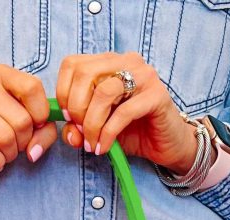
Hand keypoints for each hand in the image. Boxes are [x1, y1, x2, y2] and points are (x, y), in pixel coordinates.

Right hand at [0, 65, 58, 182]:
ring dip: (9, 154)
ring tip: (4, 153)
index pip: (31, 88)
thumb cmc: (1, 131)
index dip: (41, 114)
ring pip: (4, 137)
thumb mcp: (29, 126)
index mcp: (2, 74)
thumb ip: (44, 132)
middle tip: (15, 145)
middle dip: (24, 142)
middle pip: (21, 119)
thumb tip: (34, 151)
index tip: (36, 126)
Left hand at [55, 52, 200, 173]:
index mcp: (108, 63)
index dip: (63, 92)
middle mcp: (126, 62)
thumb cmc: (132, 132)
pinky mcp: (157, 95)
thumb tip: (69, 132)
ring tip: (92, 143)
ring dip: (92, 123)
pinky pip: (123, 112)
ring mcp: (144, 75)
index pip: (72, 64)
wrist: (166, 146)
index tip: (67, 118)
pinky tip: (104, 147)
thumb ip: (78, 128)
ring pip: (103, 92)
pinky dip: (108, 133)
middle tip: (80, 132)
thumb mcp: (97, 130)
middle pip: (84, 74)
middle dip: (75, 108)